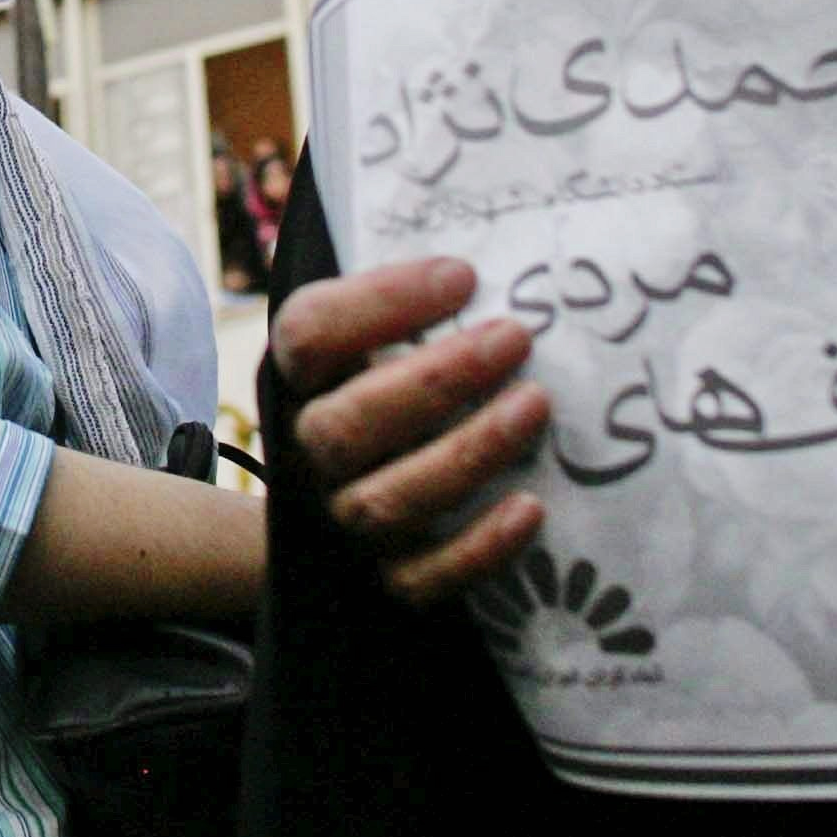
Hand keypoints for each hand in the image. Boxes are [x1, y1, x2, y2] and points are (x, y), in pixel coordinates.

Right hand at [273, 256, 550, 605]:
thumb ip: (414, 302)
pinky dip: (478, 547)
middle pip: (345, 425)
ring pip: (385, 500)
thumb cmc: (387, 387)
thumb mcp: (380, 338)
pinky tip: (531, 507)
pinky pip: (422, 579)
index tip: (463, 276)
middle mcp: (309, 450)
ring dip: (467, 451)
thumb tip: (487, 257)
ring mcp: (343, 518)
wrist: (345, 498)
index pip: (310, 334)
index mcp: (300, 378)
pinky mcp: (387, 577)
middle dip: (437, 380)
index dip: (381, 302)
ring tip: (536, 403)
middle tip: (515, 336)